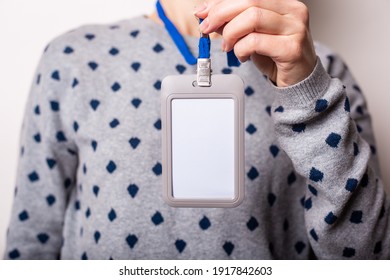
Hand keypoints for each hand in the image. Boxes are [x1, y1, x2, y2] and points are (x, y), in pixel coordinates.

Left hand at [195, 0, 316, 86]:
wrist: (298, 79)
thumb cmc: (276, 56)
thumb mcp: (252, 35)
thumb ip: (234, 23)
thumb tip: (208, 15)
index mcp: (284, 3)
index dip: (221, 3)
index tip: (203, 13)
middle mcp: (293, 11)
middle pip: (249, 2)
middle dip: (221, 14)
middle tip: (207, 28)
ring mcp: (295, 28)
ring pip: (252, 18)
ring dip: (231, 33)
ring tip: (228, 46)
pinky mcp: (291, 48)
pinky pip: (255, 42)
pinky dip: (241, 49)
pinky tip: (242, 56)